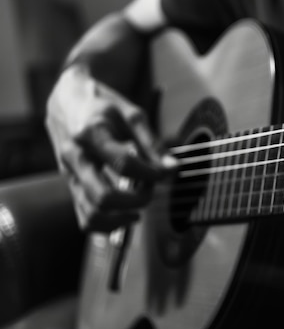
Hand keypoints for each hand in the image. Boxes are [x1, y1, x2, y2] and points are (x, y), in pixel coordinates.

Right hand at [46, 66, 176, 231]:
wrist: (66, 102)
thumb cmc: (102, 106)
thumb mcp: (131, 114)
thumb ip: (152, 142)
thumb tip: (172, 168)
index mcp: (91, 134)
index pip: (124, 164)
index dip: (151, 173)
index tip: (165, 171)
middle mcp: (75, 157)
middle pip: (104, 196)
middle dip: (137, 199)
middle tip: (150, 188)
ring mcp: (69, 176)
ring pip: (92, 213)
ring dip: (123, 217)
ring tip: (140, 204)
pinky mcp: (71, 187)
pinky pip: (86, 219)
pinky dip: (109, 225)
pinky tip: (127, 214)